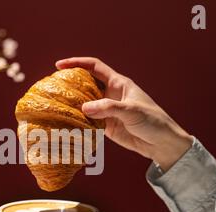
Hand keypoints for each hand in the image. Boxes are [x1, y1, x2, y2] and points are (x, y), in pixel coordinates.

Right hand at [56, 57, 192, 171]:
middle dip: (70, 84)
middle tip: (53, 88)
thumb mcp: (132, 111)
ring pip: (84, 104)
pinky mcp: (105, 127)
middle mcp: (110, 95)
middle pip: (85, 85)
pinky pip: (87, 122)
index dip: (77, 63)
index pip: (94, 67)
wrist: (162, 144)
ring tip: (55, 107)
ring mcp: (106, 111)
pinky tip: (67, 124)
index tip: (59, 65)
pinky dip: (78, 122)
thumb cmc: (153, 121)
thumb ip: (108, 108)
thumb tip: (84, 108)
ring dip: (72, 105)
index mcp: (118, 84)